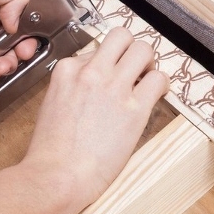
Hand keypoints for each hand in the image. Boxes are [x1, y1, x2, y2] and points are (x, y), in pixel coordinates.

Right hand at [21, 27, 169, 208]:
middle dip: (130, 49)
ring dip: (149, 62)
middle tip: (134, 67)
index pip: (96, 49)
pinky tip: (156, 95)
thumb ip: (73, 87)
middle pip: (121, 37)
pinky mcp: (134, 108)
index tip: (110, 77)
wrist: (56, 176)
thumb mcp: (53, 104)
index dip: (107, 64)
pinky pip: (158, 79)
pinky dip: (161, 84)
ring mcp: (114, 87)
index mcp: (67, 70)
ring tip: (146, 78)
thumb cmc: (52, 151)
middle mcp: (91, 72)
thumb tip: (93, 85)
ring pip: (143, 49)